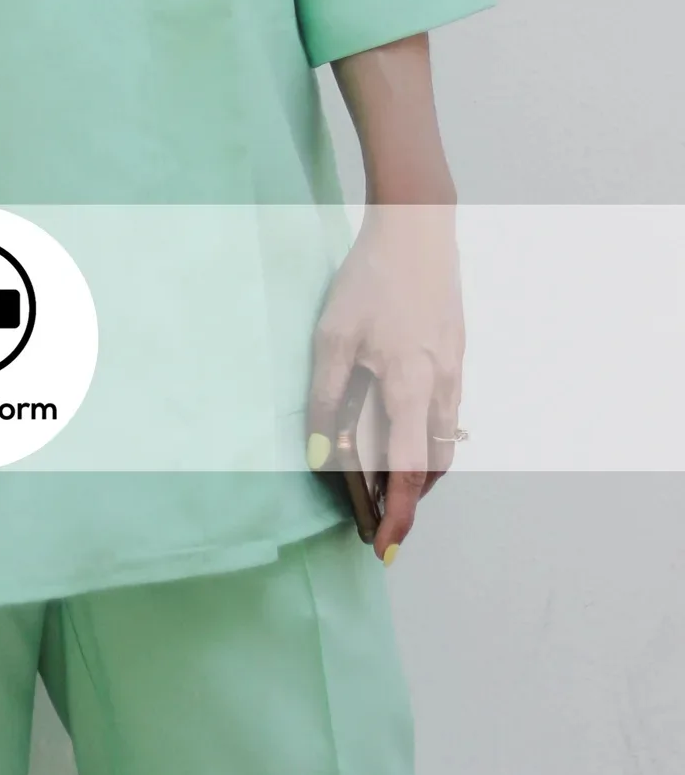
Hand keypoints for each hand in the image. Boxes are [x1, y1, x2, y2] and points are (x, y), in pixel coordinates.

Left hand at [307, 201, 463, 560]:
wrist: (417, 229)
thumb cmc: (371, 280)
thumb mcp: (332, 336)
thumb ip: (325, 397)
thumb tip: (318, 454)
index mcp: (411, 386)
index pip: (407, 469)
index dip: (396, 513)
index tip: (385, 545)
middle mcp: (442, 386)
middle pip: (431, 464)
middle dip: (408, 500)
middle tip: (380, 520)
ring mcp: (454, 370)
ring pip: (443, 440)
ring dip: (418, 470)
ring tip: (385, 483)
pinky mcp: (455, 354)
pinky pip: (445, 413)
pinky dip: (425, 437)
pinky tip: (400, 428)